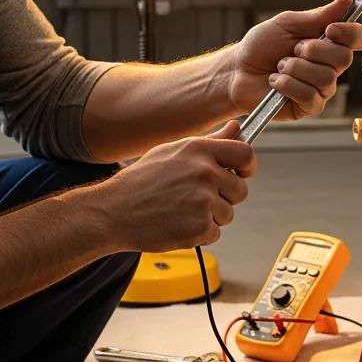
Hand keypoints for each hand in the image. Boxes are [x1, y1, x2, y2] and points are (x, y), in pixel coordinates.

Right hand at [98, 121, 255, 250]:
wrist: (113, 212)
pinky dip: (200, 233)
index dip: (248, 166)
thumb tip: (236, 128)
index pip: (246, 153)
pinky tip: (178, 223)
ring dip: (211, 217)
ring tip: (182, 210)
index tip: (242, 173)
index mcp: (199, 150)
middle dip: (226, 197)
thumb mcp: (174, 151)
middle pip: (241, 189)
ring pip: (228, 213)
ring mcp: (204, 200)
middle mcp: (205, 172)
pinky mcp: (200, 226)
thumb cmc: (141, 181)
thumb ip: (210, 141)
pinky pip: (215, 232)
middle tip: (199, 198)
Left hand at [228, 0, 361, 120]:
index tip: (330, 29)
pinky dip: (288, 85)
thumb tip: (346, 1)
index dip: (350, 33)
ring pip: (325, 78)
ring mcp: (321, 89)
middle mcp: (329, 66)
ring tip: (280, 67)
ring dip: (296, 68)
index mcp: (328, 43)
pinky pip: (310, 95)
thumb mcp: (288, 23)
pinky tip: (276, 83)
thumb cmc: (261, 46)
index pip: (358, 38)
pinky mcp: (309, 107)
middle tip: (293, 49)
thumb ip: (319, 15)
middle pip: (344, 58)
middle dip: (314, 50)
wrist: (238, 70)